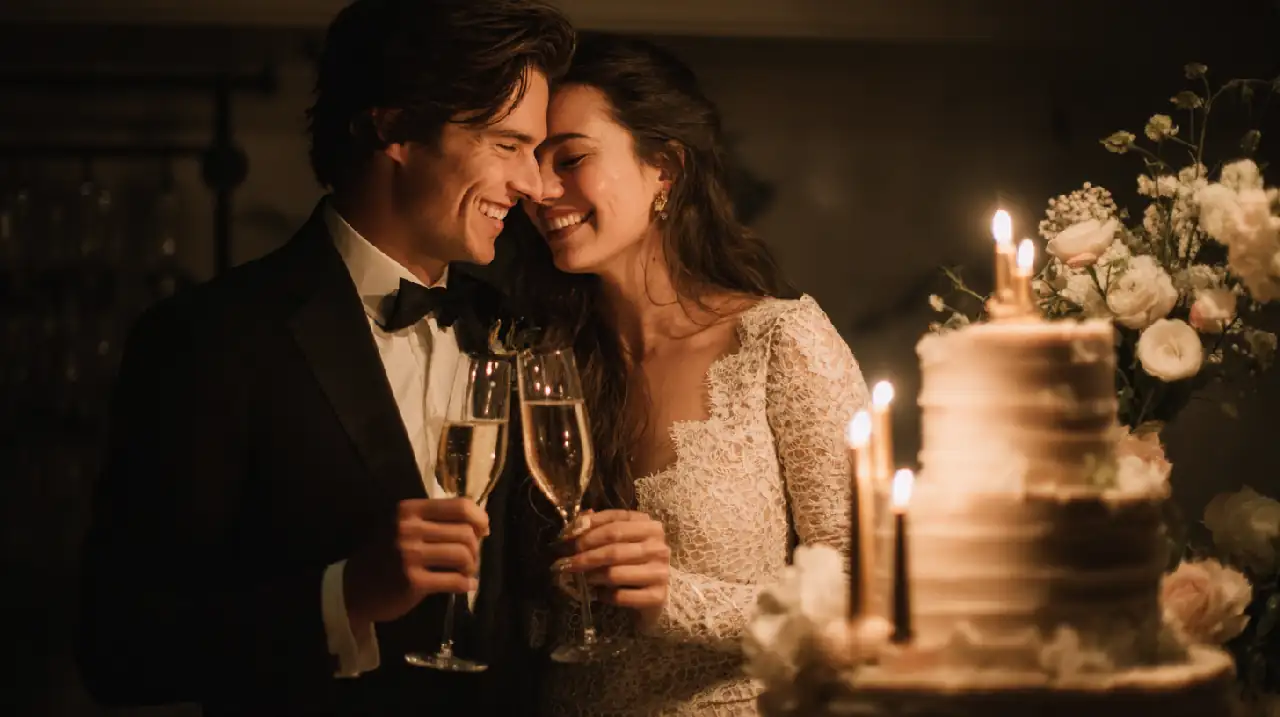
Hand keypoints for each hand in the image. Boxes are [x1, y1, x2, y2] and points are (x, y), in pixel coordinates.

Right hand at [344, 498, 489, 624]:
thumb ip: (433, 520)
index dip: (479, 518)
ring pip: (463, 555)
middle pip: (465, 532)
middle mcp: (408, 528)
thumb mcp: (402, 526)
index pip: (459, 506)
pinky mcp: (412, 581)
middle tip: (471, 558)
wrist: (352, 588)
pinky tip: (465, 586)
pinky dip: (465, 585)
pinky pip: (454, 580)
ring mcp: (409, 555)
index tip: (483, 531)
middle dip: (476, 547)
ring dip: (472, 566)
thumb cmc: (384, 555)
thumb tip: (478, 523)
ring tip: (466, 572)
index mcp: (409, 510)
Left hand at [554, 510, 669, 625]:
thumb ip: (601, 527)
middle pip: (613, 548)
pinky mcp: (656, 596)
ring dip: (591, 576)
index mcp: (650, 527)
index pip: (615, 522)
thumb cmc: (634, 563)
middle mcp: (659, 547)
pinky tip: (598, 594)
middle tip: (565, 562)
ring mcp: (660, 572)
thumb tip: (578, 523)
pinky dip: (604, 596)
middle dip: (584, 555)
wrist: (656, 596)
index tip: (565, 539)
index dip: (587, 530)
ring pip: (614, 573)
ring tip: (580, 578)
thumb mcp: (621, 541)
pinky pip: (620, 596)